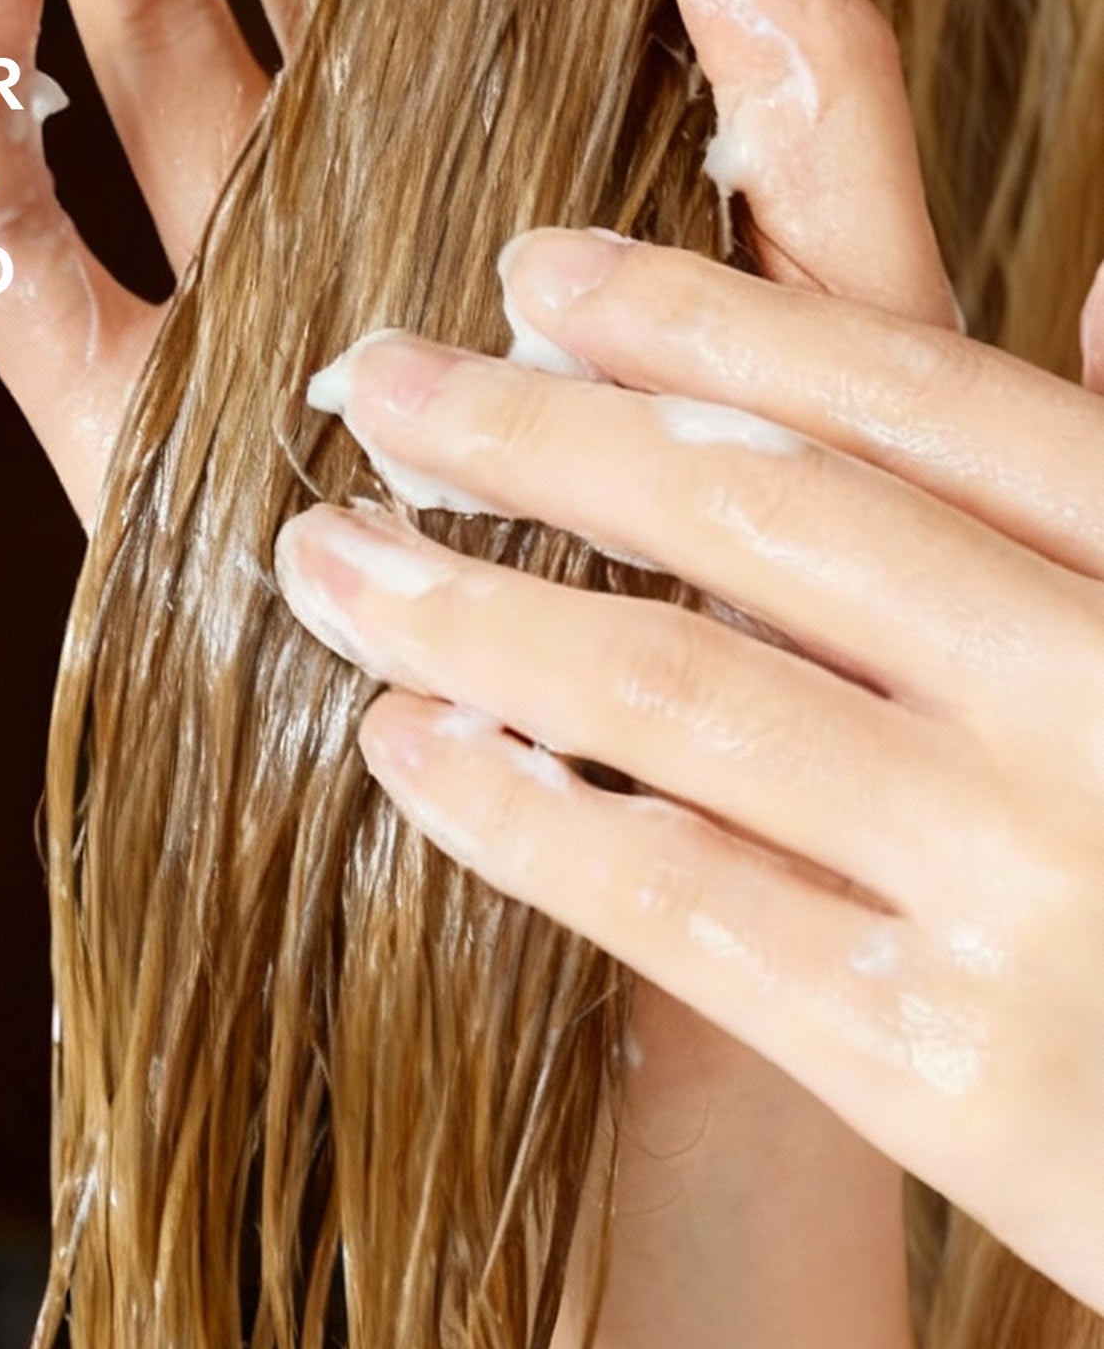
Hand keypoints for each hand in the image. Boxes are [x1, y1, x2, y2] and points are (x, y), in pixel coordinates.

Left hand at [278, 0, 1103, 1317]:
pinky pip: (686, 903)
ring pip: (685, 691)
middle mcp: (1099, 689)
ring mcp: (1027, 878)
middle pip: (760, 516)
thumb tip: (1102, 292)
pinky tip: (400, 746)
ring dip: (474, 608)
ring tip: (322, 560)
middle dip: (537, 432)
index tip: (532, 272)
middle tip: (373, 381)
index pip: (903, 396)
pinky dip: (523, 814)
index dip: (698, 317)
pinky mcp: (960, 1077)